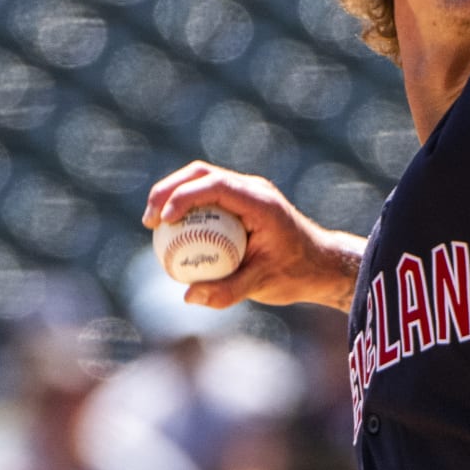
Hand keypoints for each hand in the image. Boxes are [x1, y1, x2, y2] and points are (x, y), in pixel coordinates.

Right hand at [143, 161, 364, 311]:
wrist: (321, 265)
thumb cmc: (296, 274)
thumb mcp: (263, 285)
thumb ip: (227, 291)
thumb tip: (189, 295)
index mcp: (260, 202)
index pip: (215, 185)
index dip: (183, 196)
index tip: (164, 220)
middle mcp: (252, 190)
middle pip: (200, 174)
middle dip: (168, 190)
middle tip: (148, 221)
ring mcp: (246, 192)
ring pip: (201, 180)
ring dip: (173, 195)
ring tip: (153, 225)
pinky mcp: (241, 202)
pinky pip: (207, 197)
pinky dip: (186, 207)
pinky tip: (172, 232)